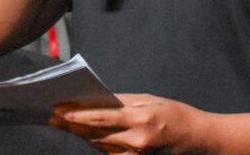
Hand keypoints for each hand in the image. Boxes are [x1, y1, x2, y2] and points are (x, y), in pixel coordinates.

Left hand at [50, 93, 209, 153]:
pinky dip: (96, 143)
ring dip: (80, 134)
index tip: (59, 109)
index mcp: (141, 119)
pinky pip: (109, 152)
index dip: (77, 115)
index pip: (101, 118)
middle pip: (95, 134)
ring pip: (99, 145)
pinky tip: (85, 134)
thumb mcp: (150, 100)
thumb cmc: (175, 114)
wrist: (196, 138)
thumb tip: (97, 100)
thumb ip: (123, 102)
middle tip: (53, 116)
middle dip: (73, 125)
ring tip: (64, 123)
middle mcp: (136, 141)